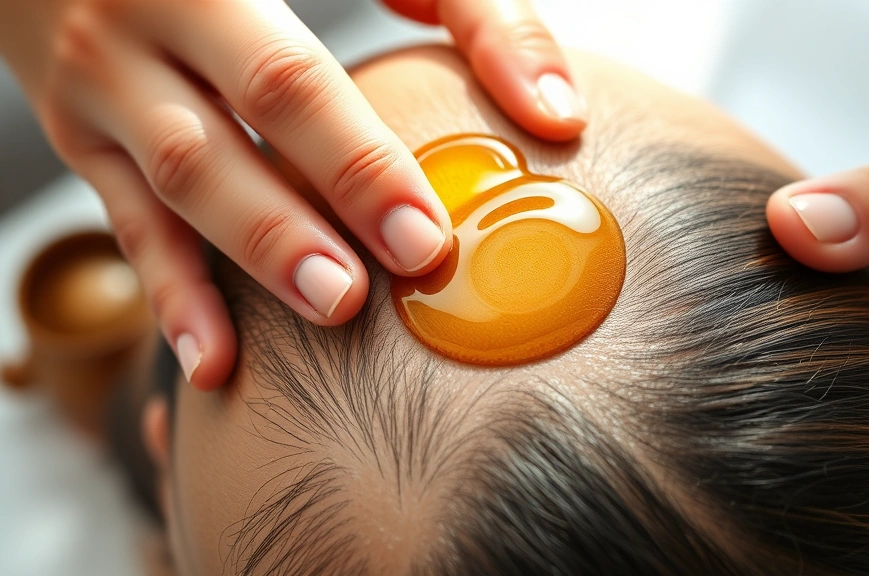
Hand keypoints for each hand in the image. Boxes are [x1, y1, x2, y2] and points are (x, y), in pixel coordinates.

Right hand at [0, 0, 585, 389]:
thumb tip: (556, 113)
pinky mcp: (82, 134)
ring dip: (251, 258)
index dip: (357, 161)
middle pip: (226, 139)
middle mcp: (136, 22)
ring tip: (330, 313)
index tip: (426, 238)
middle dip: (307, 219)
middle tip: (390, 284)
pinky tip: (217, 362)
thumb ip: (466, 9)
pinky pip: (127, 224)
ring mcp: (98, 83)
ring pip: (174, 186)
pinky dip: (171, 295)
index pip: (286, 79)